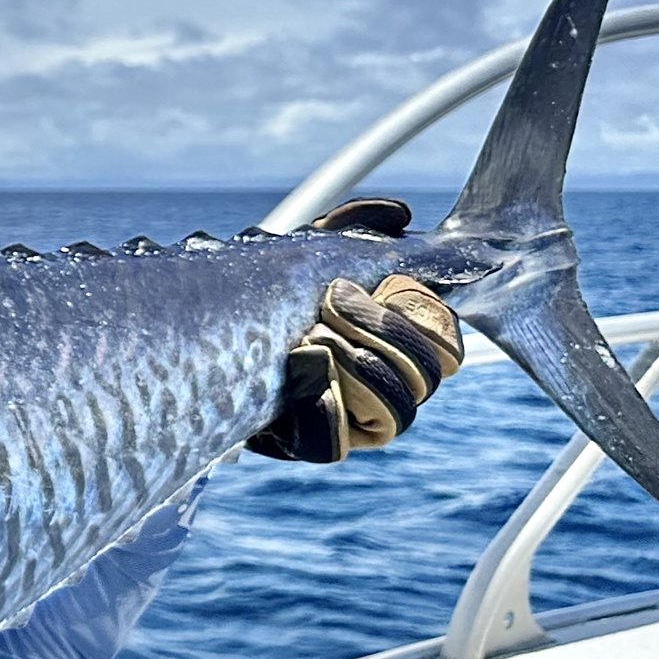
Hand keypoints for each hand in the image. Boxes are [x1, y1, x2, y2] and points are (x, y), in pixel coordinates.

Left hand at [249, 201, 463, 463]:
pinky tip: (293, 370)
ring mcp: (358, 424)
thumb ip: (354, 225)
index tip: (382, 284)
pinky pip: (336, 440)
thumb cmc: (273, 295)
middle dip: (377, 328)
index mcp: (402, 346)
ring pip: (395, 411)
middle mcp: (391, 390)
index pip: (446, 348)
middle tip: (329, 301)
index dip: (420, 314)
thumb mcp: (311, 251)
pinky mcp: (317, 444)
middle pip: (425, 377)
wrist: (211, 333)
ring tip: (306, 335)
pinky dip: (316, 400)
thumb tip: (400, 215)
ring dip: (348, 360)